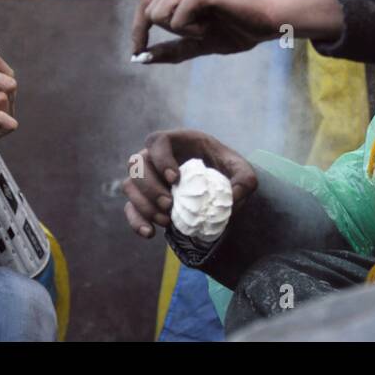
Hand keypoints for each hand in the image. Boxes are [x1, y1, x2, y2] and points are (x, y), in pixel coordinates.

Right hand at [122, 129, 256, 238]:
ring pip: (129, 185)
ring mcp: (149, 177)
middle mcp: (157, 157)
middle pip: (137, 164)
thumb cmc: (228, 171)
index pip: (157, 141)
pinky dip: (136, 221)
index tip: (174, 178)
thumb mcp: (243, 172)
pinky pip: (130, 208)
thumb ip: (245, 180)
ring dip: (143, 205)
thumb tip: (233, 198)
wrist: (220, 187)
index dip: (160, 158)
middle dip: (150, 187)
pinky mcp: (146, 198)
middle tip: (169, 205)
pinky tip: (150, 234)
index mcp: (179, 142)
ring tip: (166, 221)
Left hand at [130, 0, 285, 62]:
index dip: (138, 28)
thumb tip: (142, 58)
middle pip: (148, 10)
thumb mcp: (202, 42)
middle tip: (200, 33)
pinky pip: (175, 21)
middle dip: (167, 31)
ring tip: (211, 25)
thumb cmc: (244, 27)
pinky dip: (193, 31)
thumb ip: (173, 48)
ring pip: (158, 16)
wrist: (275, 18)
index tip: (137, 52)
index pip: (145, 1)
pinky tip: (216, 23)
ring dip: (183, 31)